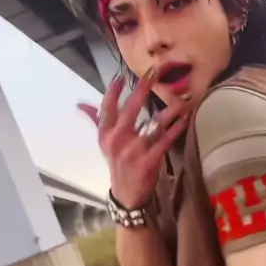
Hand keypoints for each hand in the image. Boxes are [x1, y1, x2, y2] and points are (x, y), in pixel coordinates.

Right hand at [78, 70, 189, 209]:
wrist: (127, 194)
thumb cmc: (118, 163)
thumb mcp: (105, 143)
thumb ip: (97, 120)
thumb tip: (81, 104)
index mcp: (105, 134)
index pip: (107, 107)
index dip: (113, 91)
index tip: (121, 75)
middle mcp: (117, 140)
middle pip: (130, 109)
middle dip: (142, 88)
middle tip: (154, 71)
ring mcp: (133, 151)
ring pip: (152, 124)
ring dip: (169, 109)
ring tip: (181, 96)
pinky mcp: (149, 161)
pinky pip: (165, 140)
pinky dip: (176, 128)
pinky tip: (185, 118)